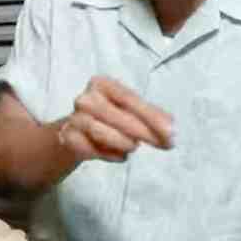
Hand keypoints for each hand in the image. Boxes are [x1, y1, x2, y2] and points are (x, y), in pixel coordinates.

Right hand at [58, 76, 173, 162]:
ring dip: (124, 142)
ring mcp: (74, 119)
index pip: (129, 99)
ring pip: (102, 133)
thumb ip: (150, 116)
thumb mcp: (129, 110)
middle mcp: (85, 99)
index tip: (171, 131)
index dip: (152, 116)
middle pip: (118, 116)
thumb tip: (171, 128)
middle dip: (145, 132)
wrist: (75, 132)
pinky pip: (92, 150)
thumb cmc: (108, 117)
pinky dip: (110, 155)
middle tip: (166, 144)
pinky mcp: (68, 139)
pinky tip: (120, 155)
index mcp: (101, 84)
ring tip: (133, 146)